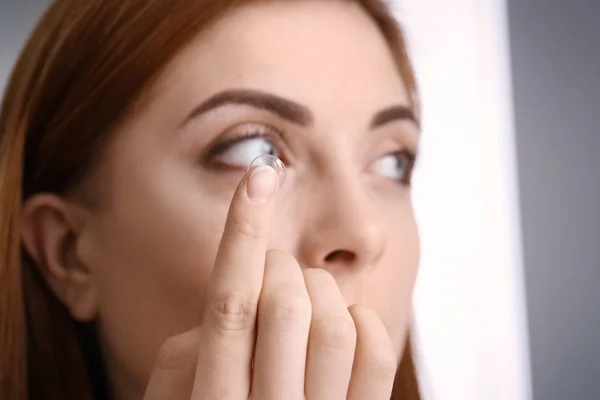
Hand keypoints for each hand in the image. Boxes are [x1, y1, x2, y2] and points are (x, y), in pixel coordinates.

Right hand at [143, 165, 397, 399]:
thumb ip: (182, 358)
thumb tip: (226, 301)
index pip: (229, 303)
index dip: (242, 231)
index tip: (260, 175)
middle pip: (284, 302)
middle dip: (279, 266)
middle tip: (272, 272)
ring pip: (334, 320)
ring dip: (320, 287)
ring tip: (305, 295)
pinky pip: (376, 353)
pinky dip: (362, 317)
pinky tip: (343, 318)